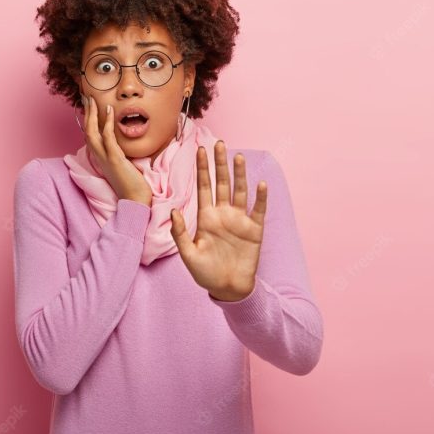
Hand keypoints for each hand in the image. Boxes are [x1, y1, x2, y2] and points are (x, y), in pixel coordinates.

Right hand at [81, 95, 152, 206]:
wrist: (136, 200)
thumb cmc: (132, 185)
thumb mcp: (124, 166)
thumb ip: (120, 155)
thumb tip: (125, 145)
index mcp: (101, 158)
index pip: (90, 136)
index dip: (88, 121)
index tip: (89, 107)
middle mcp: (99, 157)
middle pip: (87, 131)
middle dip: (86, 113)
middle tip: (86, 97)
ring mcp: (105, 158)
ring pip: (92, 132)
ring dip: (92, 114)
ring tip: (93, 100)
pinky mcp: (115, 159)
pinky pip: (108, 138)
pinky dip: (107, 123)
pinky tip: (110, 111)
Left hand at [169, 140, 266, 300]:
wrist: (228, 289)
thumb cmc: (206, 273)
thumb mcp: (188, 255)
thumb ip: (181, 233)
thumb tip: (173, 211)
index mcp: (206, 217)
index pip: (203, 187)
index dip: (202, 169)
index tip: (199, 150)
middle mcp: (223, 214)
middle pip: (222, 183)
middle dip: (220, 164)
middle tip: (220, 144)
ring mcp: (240, 220)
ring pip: (240, 191)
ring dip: (240, 175)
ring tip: (239, 157)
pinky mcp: (254, 229)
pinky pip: (259, 210)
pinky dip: (260, 197)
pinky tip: (261, 184)